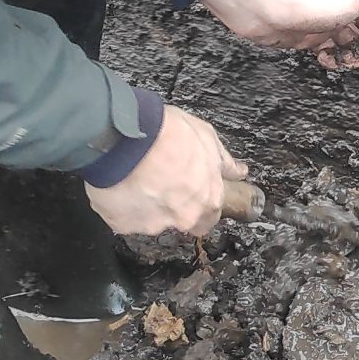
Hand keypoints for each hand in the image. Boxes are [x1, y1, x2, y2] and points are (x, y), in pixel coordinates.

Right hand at [85, 104, 245, 237]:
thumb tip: (238, 172)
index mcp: (208, 198)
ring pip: (151, 220)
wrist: (130, 138)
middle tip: (161, 182)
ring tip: (137, 179)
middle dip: (173, 207)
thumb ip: (223, 162)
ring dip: (146, 205)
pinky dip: (122, 206)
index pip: (210, 216)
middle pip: (181, 221)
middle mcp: (184, 217)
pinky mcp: (123, 224)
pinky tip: (120, 185)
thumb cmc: (170, 135)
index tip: (189, 191)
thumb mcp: (207, 138)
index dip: (199, 203)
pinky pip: (124, 218)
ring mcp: (153, 224)